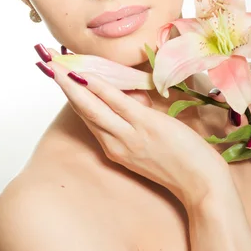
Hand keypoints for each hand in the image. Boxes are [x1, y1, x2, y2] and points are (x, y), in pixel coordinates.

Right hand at [35, 46, 232, 208]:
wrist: (202, 185)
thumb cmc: (181, 166)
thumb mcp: (149, 147)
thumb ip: (135, 126)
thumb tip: (131, 99)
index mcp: (116, 148)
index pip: (89, 118)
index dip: (74, 97)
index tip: (62, 79)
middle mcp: (116, 144)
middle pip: (84, 111)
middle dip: (64, 87)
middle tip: (48, 66)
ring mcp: (129, 136)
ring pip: (93, 107)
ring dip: (72, 85)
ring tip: (56, 67)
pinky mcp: (146, 126)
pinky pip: (117, 104)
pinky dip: (100, 89)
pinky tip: (87, 76)